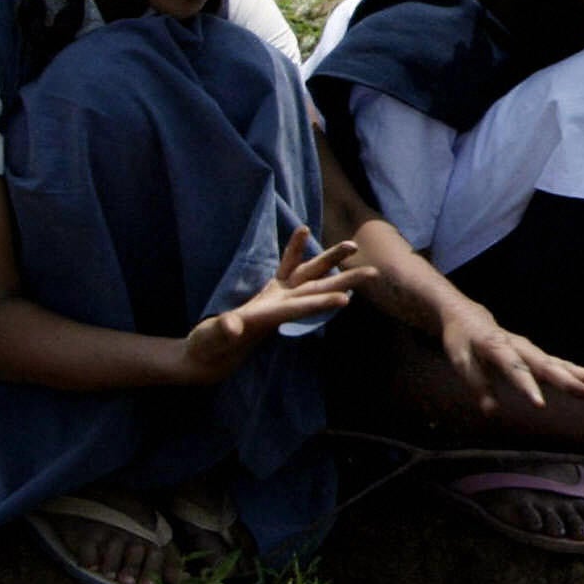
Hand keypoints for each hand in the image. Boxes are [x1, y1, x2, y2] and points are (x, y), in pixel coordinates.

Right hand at [181, 228, 371, 382]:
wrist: (212, 353)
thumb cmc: (209, 347)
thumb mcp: (212, 339)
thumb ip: (223, 330)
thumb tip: (231, 327)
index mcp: (270, 318)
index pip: (300, 309)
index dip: (321, 303)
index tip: (346, 299)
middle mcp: (281, 306)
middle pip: (319, 290)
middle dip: (345, 282)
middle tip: (374, 273)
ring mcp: (279, 297)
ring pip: (310, 275)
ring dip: (330, 260)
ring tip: (352, 245)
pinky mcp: (271, 291)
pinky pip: (287, 265)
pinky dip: (295, 249)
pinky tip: (303, 230)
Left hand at [440, 307, 583, 415]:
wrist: (468, 316)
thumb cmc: (463, 341)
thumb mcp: (461, 361)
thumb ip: (478, 385)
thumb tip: (492, 410)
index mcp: (498, 347)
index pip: (515, 368)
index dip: (527, 386)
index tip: (540, 404)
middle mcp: (522, 346)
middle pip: (547, 365)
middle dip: (569, 380)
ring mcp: (533, 350)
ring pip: (560, 363)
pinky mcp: (539, 355)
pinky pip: (561, 364)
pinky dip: (581, 372)